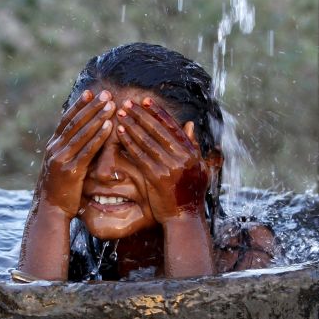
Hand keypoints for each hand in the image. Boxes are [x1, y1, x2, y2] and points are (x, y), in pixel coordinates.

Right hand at [35, 89, 114, 217]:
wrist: (49, 211)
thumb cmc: (59, 190)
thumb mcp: (60, 167)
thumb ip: (69, 152)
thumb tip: (83, 140)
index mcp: (53, 146)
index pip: (66, 120)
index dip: (78, 105)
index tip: (90, 92)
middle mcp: (55, 149)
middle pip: (75, 122)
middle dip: (91, 106)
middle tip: (106, 93)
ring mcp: (62, 159)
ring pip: (82, 133)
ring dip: (98, 117)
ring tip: (111, 105)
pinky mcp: (71, 171)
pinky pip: (87, 150)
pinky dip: (99, 137)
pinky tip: (109, 127)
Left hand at [115, 97, 208, 224]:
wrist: (184, 218)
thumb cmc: (190, 193)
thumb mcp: (199, 167)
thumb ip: (194, 146)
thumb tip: (190, 124)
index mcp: (192, 152)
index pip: (172, 126)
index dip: (157, 112)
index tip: (145, 100)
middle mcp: (182, 157)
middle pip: (157, 130)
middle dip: (141, 115)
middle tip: (127, 103)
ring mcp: (169, 167)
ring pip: (147, 140)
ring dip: (132, 125)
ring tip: (120, 113)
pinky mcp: (156, 177)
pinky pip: (139, 155)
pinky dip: (128, 142)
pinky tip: (119, 132)